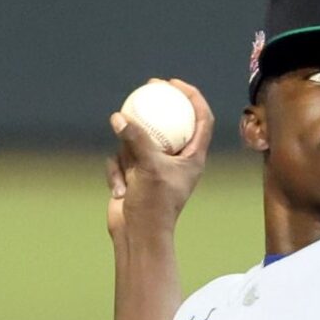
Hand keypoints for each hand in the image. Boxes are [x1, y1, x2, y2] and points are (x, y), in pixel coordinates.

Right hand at [105, 78, 214, 242]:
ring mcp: (153, 166)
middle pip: (170, 123)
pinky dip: (118, 172)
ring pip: (139, 140)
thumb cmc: (153, 205)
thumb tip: (119, 117)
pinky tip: (120, 189)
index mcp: (193, 158)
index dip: (192, 96)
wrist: (136, 235)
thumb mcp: (148, 167)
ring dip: (129, 152)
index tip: (174, 83)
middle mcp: (176, 160)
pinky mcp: (133, 174)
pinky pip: (121, 159)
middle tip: (146, 87)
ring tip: (128, 167)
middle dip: (157, 106)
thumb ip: (135, 139)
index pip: (201, 119)